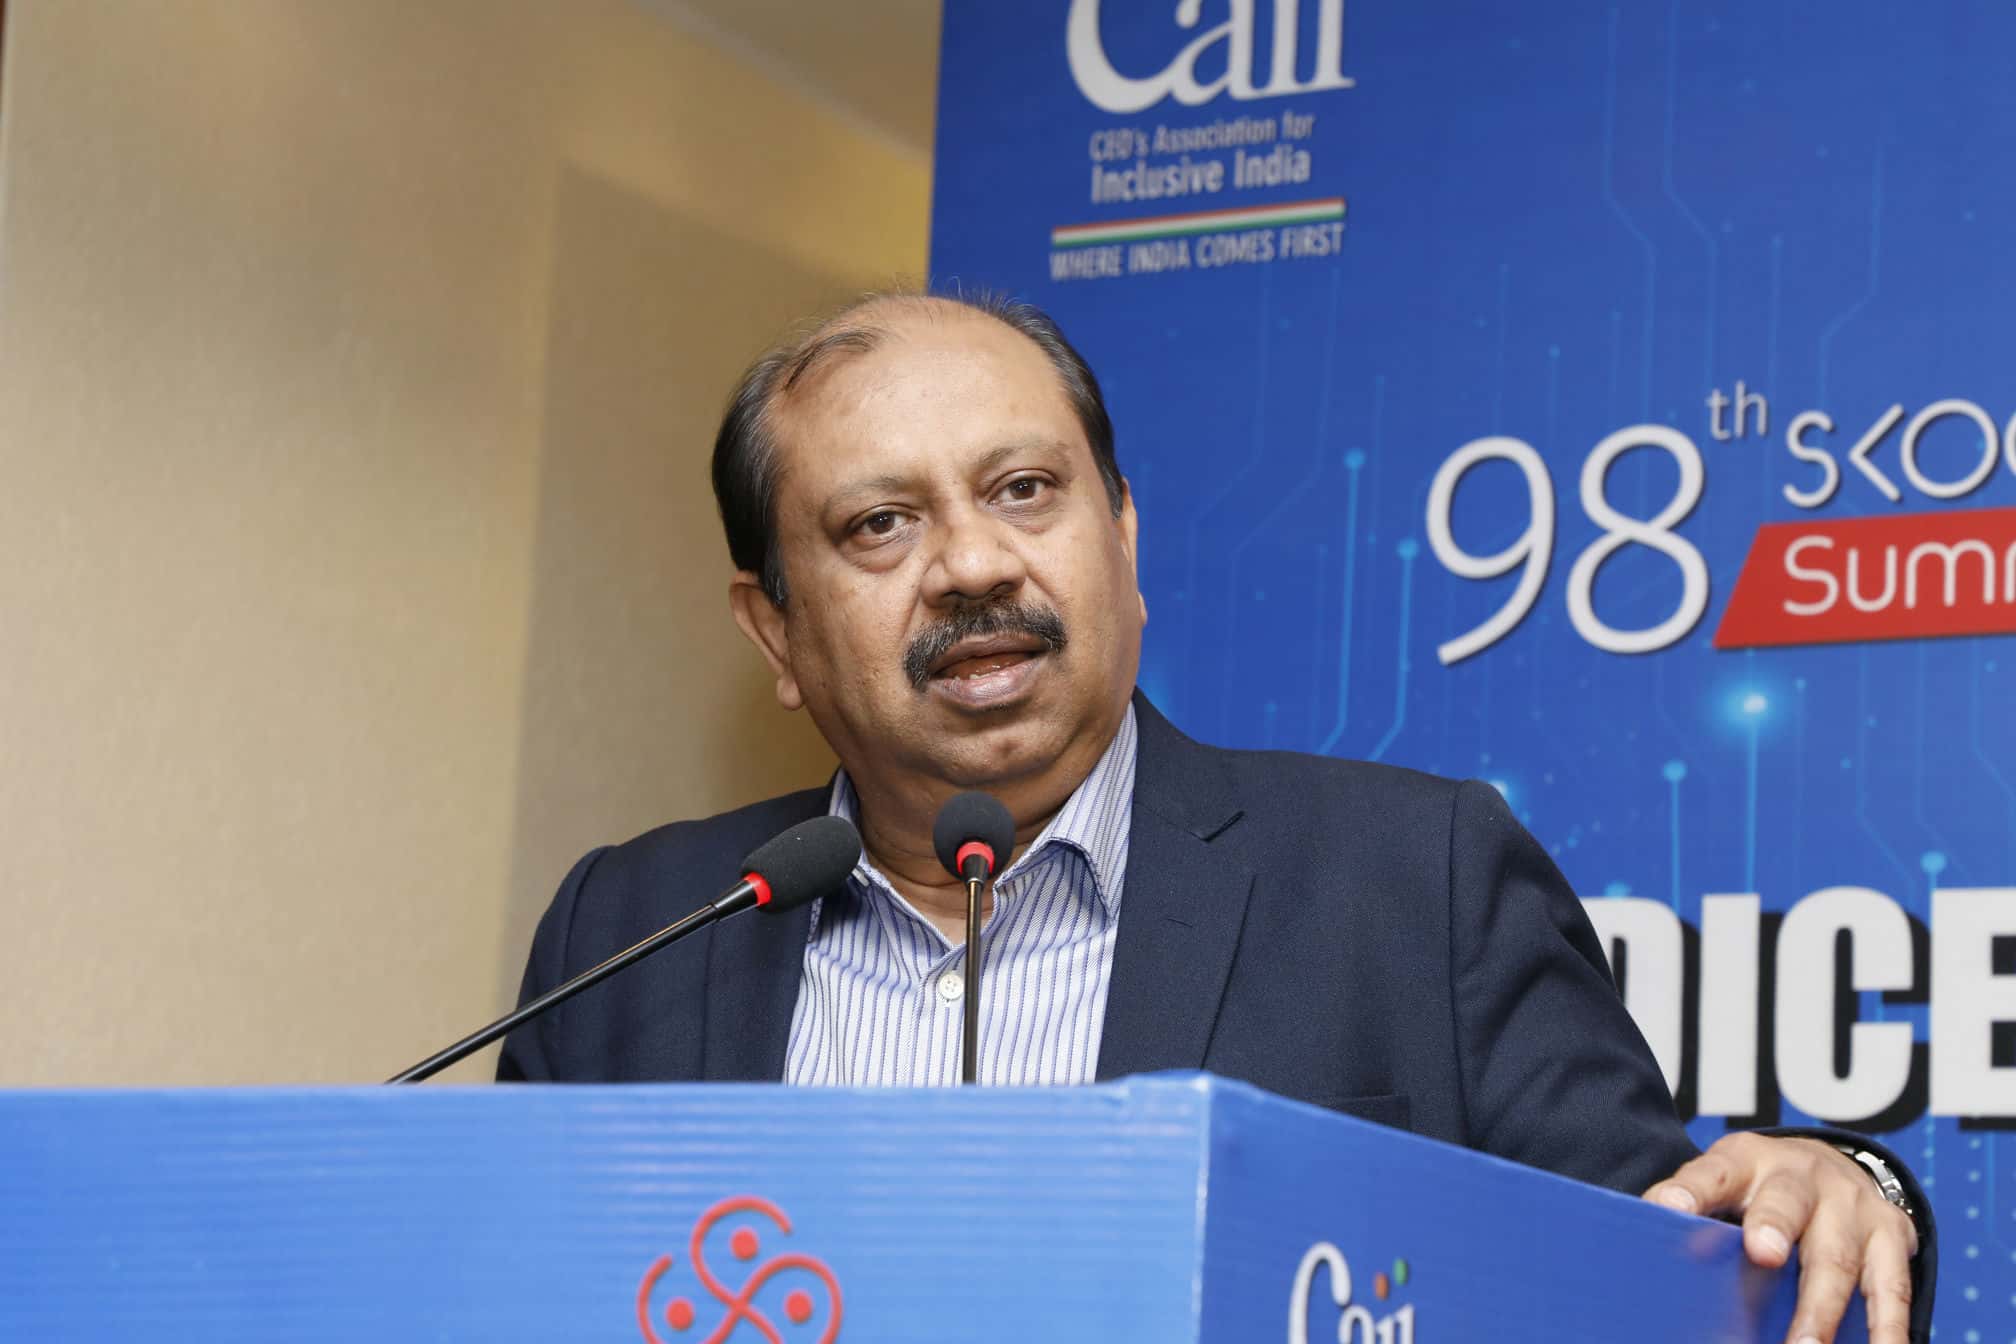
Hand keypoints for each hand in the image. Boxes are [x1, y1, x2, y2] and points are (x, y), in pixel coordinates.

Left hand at [1643, 1133, 1917, 1343]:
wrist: (1832, 1163)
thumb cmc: (1761, 1187)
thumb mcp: (1723, 1182)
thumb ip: (1694, 1212)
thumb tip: (1651, 1259)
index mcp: (1747, 1161)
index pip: (1712, 1172)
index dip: (1691, 1191)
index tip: (1670, 1209)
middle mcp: (1805, 1176)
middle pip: (1788, 1204)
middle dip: (1774, 1229)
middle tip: (1761, 1255)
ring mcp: (1854, 1206)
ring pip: (1840, 1257)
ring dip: (1822, 1307)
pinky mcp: (1893, 1236)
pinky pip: (1892, 1290)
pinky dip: (1886, 1330)